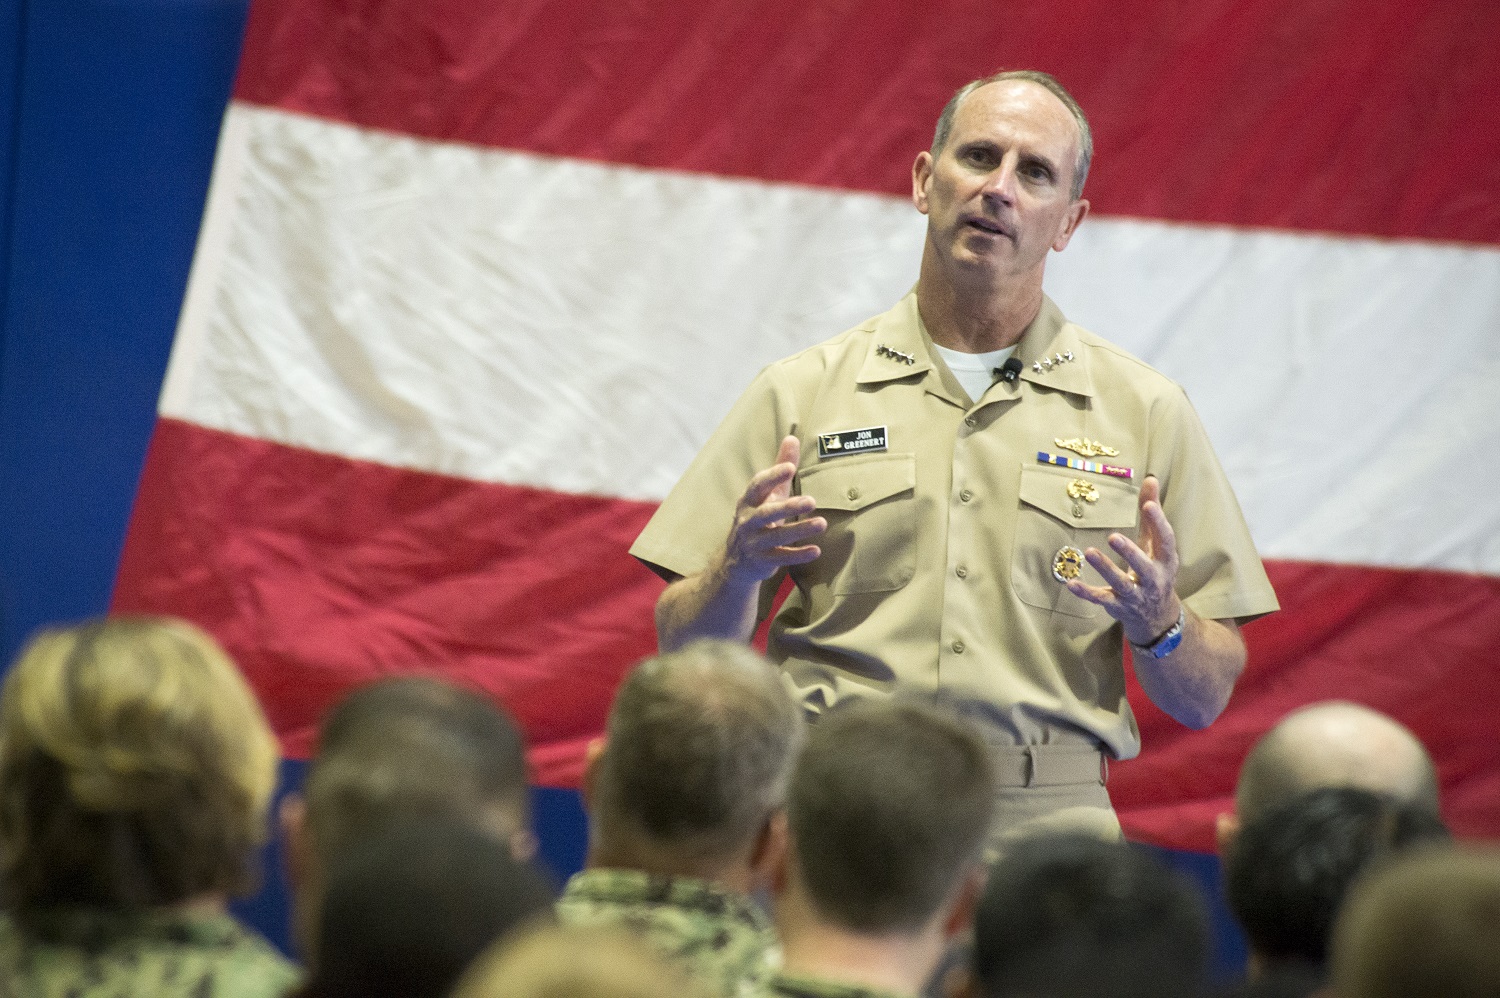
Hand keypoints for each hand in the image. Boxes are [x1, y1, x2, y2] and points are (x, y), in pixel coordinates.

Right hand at [720, 436, 825, 584]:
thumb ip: (780, 467)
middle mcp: (748, 521)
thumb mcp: (767, 494)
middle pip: (767, 513)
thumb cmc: (757, 519)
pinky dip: (798, 555)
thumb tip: (792, 437)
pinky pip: (780, 558)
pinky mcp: (762, 561)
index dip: (773, 476)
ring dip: (799, 530)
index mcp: (749, 501)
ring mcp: (753, 543)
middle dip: (788, 506)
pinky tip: (816, 550)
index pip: (758, 486)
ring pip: (776, 537)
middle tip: (812, 500)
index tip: (790, 467)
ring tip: (822, 523)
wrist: (734, 561)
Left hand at [1065, 475, 1180, 644]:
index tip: (1148, 505)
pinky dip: (1086, 592)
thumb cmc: (1155, 570)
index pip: (1166, 540)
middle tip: (1113, 536)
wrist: (1158, 616)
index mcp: (1166, 560)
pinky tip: (1070, 583)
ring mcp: (1136, 595)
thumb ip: (1151, 513)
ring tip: (1090, 552)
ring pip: (1121, 584)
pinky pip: (1101, 599)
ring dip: (1106, 569)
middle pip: (1143, 566)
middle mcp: (1154, 579)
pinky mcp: (1118, 606)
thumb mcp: (1155, 544)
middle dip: (1130, 552)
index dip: (1159, 522)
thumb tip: (1150, 478)